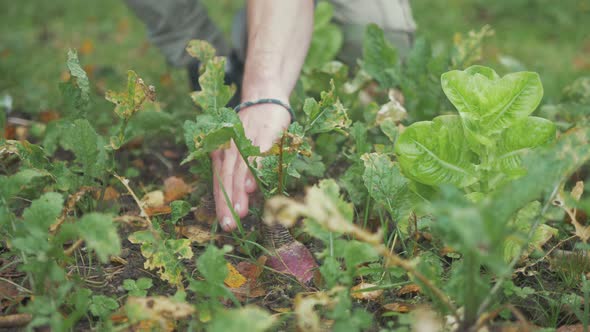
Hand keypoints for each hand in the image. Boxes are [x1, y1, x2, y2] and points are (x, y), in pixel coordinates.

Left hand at [211, 103, 290, 230]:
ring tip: (239, 212)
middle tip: (230, 224)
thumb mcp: (243, 150)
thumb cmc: (253, 130)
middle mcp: (231, 148)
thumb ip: (242, 172)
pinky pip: (257, 153)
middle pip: (227, 178)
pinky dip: (254, 170)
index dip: (221, 203)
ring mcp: (246, 140)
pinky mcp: (264, 133)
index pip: (220, 181)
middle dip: (227, 203)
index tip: (225, 224)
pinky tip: (253, 186)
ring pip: (239, 169)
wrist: (264, 97)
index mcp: (224, 153)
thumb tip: (246, 197)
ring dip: (238, 192)